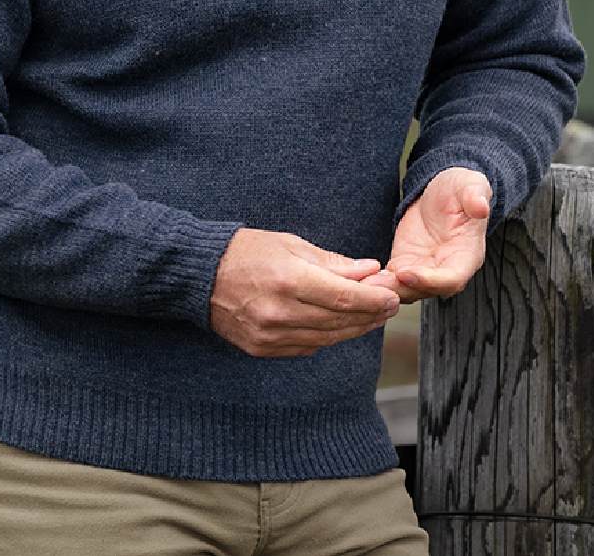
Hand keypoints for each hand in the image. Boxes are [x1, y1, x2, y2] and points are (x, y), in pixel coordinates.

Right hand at [210, 227, 400, 357]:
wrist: (200, 275)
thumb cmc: (247, 251)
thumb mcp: (291, 245)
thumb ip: (332, 262)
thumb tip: (370, 270)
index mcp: (289, 280)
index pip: (344, 297)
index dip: (374, 299)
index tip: (392, 295)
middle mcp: (280, 312)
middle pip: (340, 321)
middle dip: (370, 314)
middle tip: (390, 305)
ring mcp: (270, 335)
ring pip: (327, 338)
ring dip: (354, 328)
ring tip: (372, 315)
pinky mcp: (262, 349)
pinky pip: (307, 347)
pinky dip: (328, 337)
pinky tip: (340, 326)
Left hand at [361, 167, 491, 303]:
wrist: (441, 191)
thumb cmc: (460, 189)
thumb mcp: (470, 185)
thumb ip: (475, 195)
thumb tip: (481, 206)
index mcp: (467, 256)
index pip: (451, 279)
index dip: (430, 280)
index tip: (406, 272)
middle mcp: (446, 269)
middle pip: (425, 291)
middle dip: (401, 289)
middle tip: (377, 284)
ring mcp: (425, 270)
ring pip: (406, 290)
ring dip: (386, 289)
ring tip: (364, 283)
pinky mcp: (405, 265)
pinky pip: (392, 281)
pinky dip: (378, 282)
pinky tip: (360, 278)